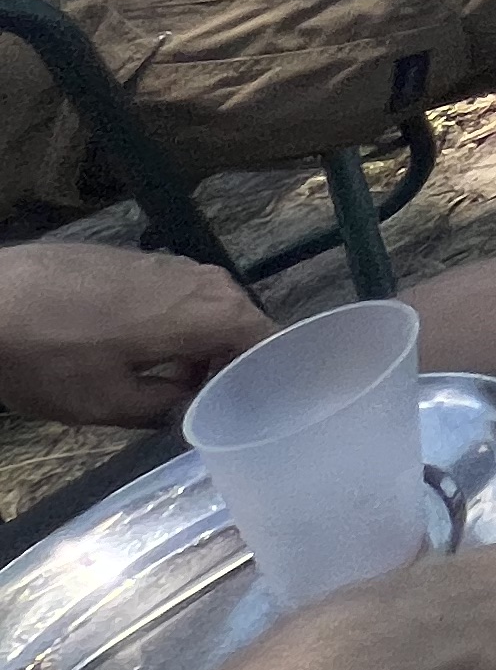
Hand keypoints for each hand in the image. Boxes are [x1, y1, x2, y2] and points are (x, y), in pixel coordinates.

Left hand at [0, 238, 268, 427]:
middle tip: (205, 404)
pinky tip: (135, 350)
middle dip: (228, 364)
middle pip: (240, 323)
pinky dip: (173, 325)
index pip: (268, 341)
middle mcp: (204, 279)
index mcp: (210, 313)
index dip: (264, 376)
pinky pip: (179, 296)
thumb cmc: (52, 355)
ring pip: (208, 309)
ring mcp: (171, 264)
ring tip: (168, 383)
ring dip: (198, 344)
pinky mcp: (140, 259)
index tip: (249, 410)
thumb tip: (190, 406)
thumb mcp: (107, 403)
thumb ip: (164, 408)